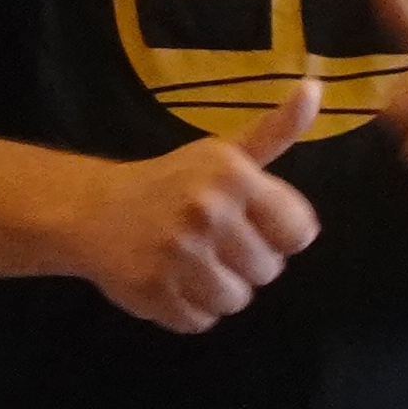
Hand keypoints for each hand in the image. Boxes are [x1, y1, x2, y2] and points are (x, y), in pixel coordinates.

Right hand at [70, 75, 320, 331]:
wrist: (92, 211)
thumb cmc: (171, 182)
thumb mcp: (223, 153)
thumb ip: (275, 131)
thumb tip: (315, 88)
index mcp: (232, 176)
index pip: (298, 233)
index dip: (280, 234)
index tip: (252, 225)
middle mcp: (207, 212)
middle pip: (268, 271)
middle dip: (247, 263)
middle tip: (214, 244)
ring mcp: (178, 255)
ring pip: (236, 300)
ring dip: (219, 291)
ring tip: (194, 266)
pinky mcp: (154, 292)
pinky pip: (201, 321)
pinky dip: (189, 310)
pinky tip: (172, 282)